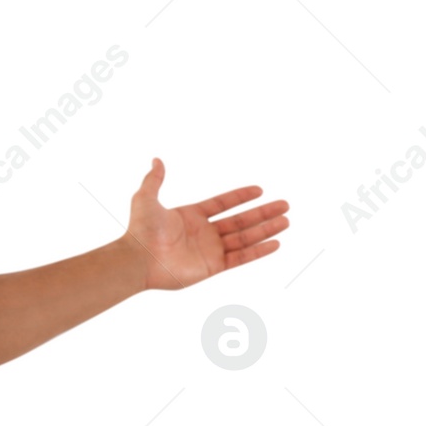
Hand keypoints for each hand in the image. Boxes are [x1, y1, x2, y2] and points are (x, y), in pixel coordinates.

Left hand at [123, 159, 289, 290]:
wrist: (139, 258)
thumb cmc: (141, 230)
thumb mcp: (146, 198)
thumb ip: (154, 180)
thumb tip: (156, 159)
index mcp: (190, 216)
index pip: (222, 204)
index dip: (240, 197)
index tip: (260, 190)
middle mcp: (203, 233)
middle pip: (240, 220)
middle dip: (263, 213)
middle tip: (285, 205)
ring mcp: (209, 250)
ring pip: (245, 237)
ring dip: (266, 229)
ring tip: (286, 221)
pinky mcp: (213, 266)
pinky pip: (241, 257)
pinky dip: (259, 251)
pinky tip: (276, 243)